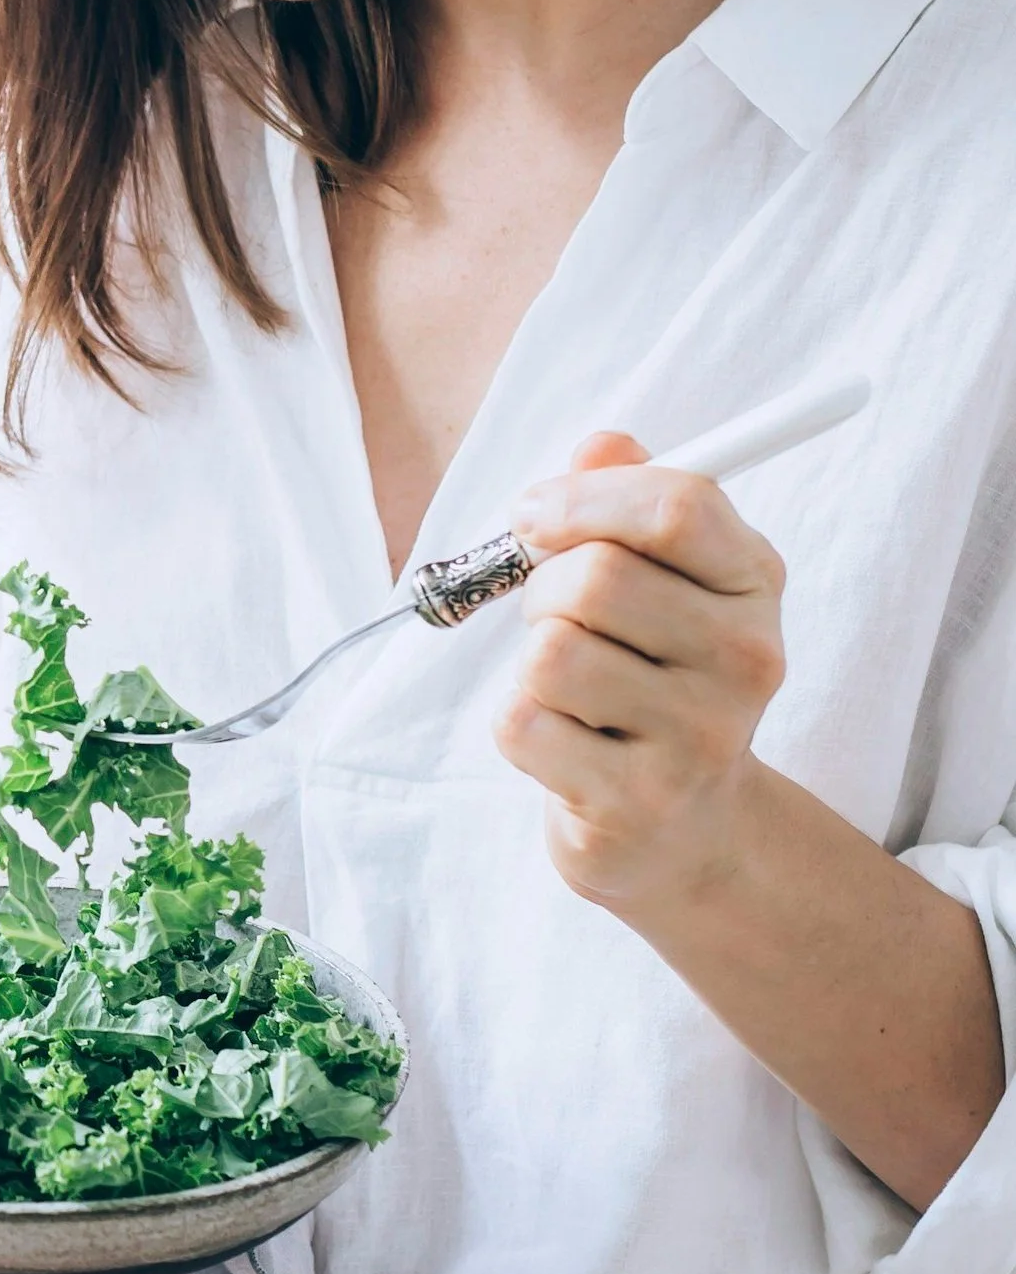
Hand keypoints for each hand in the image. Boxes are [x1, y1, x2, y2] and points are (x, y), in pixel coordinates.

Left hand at [495, 431, 788, 911]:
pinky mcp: (635, 802)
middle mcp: (747, 657)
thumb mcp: (659, 582)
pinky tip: (565, 746)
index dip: (583, 499)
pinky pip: (521, 723)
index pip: (678, 503)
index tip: (533, 517)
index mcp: (754, 581)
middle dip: (543, 592)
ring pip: (550, 652)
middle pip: (595, 578)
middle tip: (555, 622)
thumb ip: (626, 502)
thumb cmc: (651, 680)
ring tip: (570, 690)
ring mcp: (700, 737)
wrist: (684, 830)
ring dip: (531, 664)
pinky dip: (519, 726)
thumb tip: (602, 443)